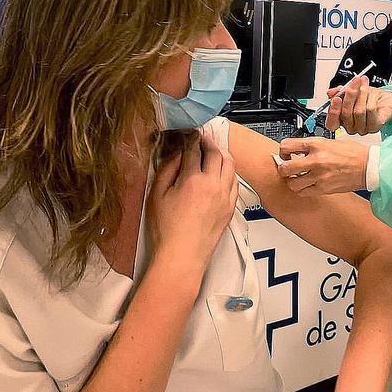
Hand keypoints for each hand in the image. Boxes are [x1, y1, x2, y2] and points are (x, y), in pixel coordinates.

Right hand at [147, 132, 238, 267]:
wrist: (182, 256)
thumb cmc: (166, 230)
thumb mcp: (156, 196)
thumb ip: (166, 170)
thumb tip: (176, 155)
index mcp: (192, 180)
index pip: (194, 150)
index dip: (191, 139)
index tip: (188, 134)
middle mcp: (212, 185)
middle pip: (216, 153)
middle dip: (209, 142)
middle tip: (202, 138)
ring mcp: (224, 197)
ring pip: (230, 166)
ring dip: (222, 154)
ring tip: (214, 150)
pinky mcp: (230, 208)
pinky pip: (234, 182)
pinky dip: (229, 172)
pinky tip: (223, 171)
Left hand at [277, 137, 368, 196]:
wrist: (369, 166)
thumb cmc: (354, 153)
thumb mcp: (331, 141)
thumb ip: (314, 146)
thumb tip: (299, 150)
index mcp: (316, 145)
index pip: (286, 146)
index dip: (283, 151)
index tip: (286, 154)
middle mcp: (315, 160)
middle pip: (285, 168)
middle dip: (283, 168)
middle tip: (288, 168)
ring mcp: (319, 176)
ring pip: (292, 183)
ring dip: (293, 181)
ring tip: (298, 178)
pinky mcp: (323, 188)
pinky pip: (304, 192)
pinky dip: (303, 190)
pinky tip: (308, 185)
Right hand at [325, 76, 391, 134]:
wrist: (386, 100)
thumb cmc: (368, 98)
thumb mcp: (350, 91)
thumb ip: (339, 92)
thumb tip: (331, 93)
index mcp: (342, 121)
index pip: (331, 123)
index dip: (333, 111)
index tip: (336, 98)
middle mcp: (351, 127)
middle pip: (346, 114)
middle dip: (350, 95)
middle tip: (354, 81)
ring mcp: (363, 129)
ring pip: (358, 111)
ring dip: (362, 94)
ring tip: (364, 83)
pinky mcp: (375, 126)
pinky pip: (370, 111)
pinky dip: (370, 99)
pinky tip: (372, 93)